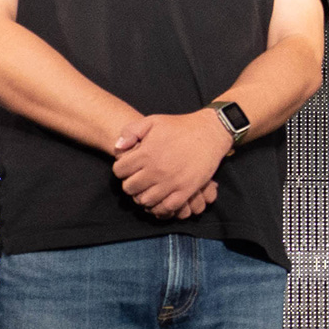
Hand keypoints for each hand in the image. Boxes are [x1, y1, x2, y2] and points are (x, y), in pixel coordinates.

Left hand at [113, 111, 231, 217]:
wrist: (210, 133)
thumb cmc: (180, 126)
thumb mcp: (152, 121)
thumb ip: (130, 131)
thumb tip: (118, 148)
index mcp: (146, 153)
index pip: (120, 171)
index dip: (121, 169)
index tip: (129, 168)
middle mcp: (156, 170)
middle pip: (130, 188)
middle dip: (130, 184)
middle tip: (137, 180)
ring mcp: (172, 182)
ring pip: (146, 200)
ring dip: (143, 197)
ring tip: (148, 190)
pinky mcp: (186, 190)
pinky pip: (167, 207)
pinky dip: (160, 208)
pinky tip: (160, 201)